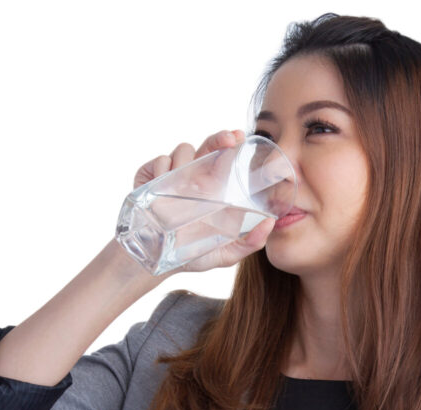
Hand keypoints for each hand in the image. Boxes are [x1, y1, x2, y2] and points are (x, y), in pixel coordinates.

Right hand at [130, 128, 274, 275]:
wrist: (156, 262)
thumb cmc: (191, 255)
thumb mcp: (225, 254)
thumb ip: (250, 243)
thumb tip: (271, 225)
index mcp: (212, 188)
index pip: (224, 158)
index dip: (231, 143)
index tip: (239, 137)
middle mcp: (193, 178)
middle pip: (206, 146)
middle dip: (218, 139)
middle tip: (229, 140)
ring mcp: (171, 175)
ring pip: (182, 151)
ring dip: (185, 161)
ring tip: (182, 187)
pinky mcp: (149, 178)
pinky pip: (159, 162)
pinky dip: (162, 169)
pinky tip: (162, 184)